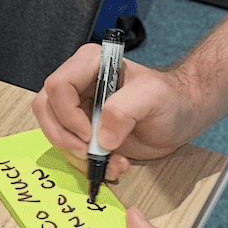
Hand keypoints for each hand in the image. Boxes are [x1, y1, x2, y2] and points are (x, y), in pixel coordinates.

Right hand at [33, 43, 197, 181]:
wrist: (181, 116)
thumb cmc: (170, 98)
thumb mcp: (153, 96)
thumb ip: (125, 109)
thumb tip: (101, 137)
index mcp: (90, 64)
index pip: (58, 86)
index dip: (68, 114)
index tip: (90, 133)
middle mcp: (79, 84)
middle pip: (46, 109)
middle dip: (65, 137)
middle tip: (90, 152)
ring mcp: (79, 108)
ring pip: (54, 132)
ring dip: (80, 155)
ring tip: (112, 160)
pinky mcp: (84, 130)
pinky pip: (70, 149)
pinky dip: (89, 163)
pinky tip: (115, 163)